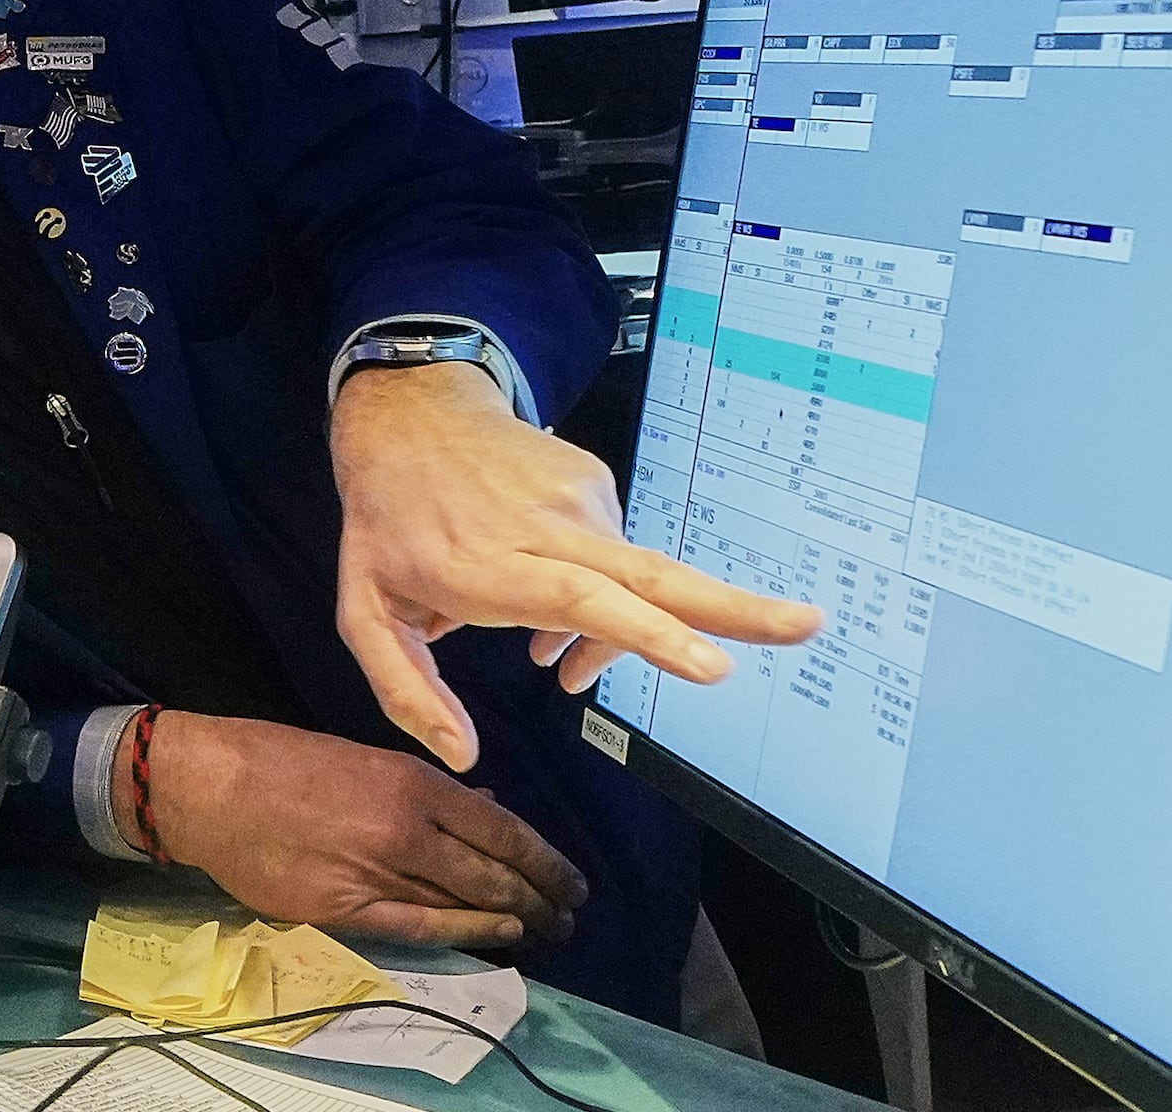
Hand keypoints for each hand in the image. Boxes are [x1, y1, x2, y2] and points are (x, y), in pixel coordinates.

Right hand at [148, 710, 585, 949]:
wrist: (213, 787)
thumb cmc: (285, 762)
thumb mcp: (367, 759)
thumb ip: (428, 793)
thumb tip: (488, 812)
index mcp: (413, 782)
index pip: (502, 831)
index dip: (545, 862)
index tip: (571, 881)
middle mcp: (406, 829)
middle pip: (494, 873)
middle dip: (541, 898)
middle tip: (569, 916)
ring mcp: (377, 871)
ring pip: (464, 902)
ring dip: (513, 919)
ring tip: (545, 931)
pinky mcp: (345, 908)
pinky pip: (418, 926)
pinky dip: (465, 932)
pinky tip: (498, 936)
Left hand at [332, 361, 822, 768]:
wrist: (406, 414)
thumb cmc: (385, 523)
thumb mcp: (365, 612)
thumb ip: (406, 691)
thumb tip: (464, 757)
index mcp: (487, 565)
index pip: (581, 598)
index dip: (646, 633)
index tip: (710, 663)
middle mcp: (544, 528)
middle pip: (649, 575)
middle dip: (732, 608)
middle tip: (806, 627)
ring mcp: (577, 498)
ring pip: (632, 583)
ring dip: (617, 635)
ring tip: (552, 662)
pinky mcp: (594, 482)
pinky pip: (616, 557)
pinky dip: (603, 595)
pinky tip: (552, 606)